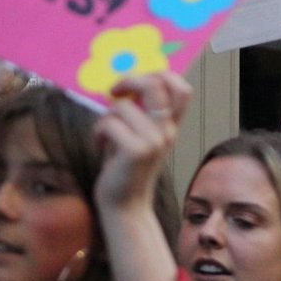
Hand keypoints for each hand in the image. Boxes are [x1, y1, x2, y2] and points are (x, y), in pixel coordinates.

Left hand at [94, 71, 190, 211]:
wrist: (124, 206)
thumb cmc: (125, 169)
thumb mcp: (138, 136)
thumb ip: (139, 114)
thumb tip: (123, 86)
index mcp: (170, 126)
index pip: (182, 89)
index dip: (162, 74)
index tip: (138, 82)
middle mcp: (167, 131)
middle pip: (156, 84)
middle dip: (129, 80)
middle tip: (115, 91)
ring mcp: (155, 141)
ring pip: (122, 106)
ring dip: (105, 117)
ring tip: (104, 134)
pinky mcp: (137, 151)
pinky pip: (109, 123)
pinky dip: (98, 132)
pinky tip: (99, 146)